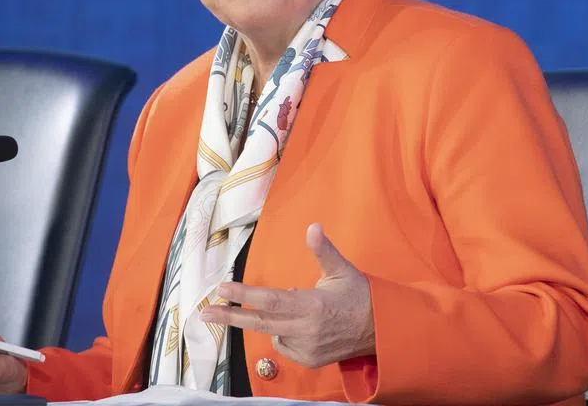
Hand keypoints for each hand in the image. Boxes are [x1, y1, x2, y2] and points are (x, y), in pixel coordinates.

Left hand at [200, 223, 375, 368]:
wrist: (381, 330)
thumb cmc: (359, 296)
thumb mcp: (342, 270)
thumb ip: (323, 250)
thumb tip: (312, 227)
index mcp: (312, 305)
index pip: (270, 299)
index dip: (243, 293)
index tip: (221, 288)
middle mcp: (306, 329)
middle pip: (259, 323)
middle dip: (230, 316)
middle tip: (205, 312)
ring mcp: (307, 348)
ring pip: (273, 333)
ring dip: (271, 320)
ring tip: (295, 306)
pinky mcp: (310, 360)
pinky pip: (285, 345)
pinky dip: (286, 333)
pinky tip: (301, 324)